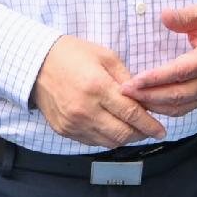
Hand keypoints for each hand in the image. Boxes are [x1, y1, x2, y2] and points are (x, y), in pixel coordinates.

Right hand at [31, 36, 154, 146]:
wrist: (34, 63)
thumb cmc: (71, 54)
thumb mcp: (104, 56)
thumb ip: (126, 78)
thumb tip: (144, 97)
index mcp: (97, 87)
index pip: (131, 114)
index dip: (150, 124)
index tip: (162, 130)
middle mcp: (84, 110)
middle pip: (122, 134)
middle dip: (141, 134)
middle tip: (151, 130)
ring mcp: (73, 123)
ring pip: (109, 142)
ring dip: (125, 138)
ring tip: (133, 128)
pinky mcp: (64, 130)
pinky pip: (92, 142)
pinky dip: (106, 138)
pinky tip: (112, 127)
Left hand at [126, 5, 196, 115]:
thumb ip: (185, 15)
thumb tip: (163, 16)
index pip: (180, 72)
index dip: (157, 78)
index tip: (134, 80)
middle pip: (178, 95)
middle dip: (149, 96)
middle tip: (125, 93)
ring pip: (180, 107)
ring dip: (155, 106)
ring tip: (132, 100)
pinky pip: (184, 109)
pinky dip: (164, 110)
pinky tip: (147, 105)